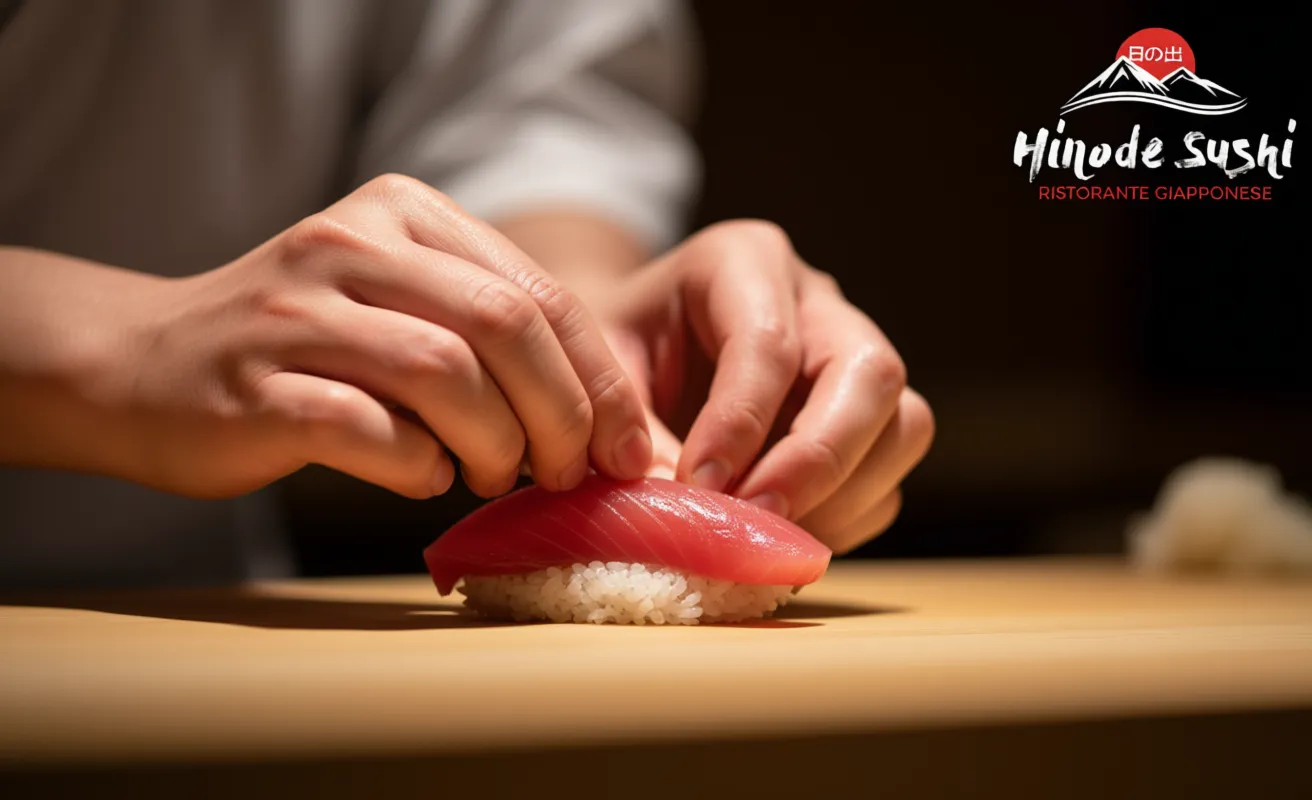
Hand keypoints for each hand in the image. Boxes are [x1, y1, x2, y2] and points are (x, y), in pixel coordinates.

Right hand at [1, 175, 651, 498]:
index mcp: (403, 213)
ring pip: (445, 374)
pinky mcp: (255, 385)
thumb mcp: (395, 301)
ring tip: (493, 475)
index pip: (540, 292)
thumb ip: (488, 335)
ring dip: (495, 444)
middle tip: (571, 472)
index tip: (628, 447)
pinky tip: (423, 477)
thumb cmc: (298, 348)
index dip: (600, 379)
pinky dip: (417, 466)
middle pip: (506, 326)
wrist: (137, 363)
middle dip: (563, 414)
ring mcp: (297, 312)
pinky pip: (369, 430)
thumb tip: (607, 425)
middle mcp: (352, 244)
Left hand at [595, 220, 933, 552]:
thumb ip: (630, 433)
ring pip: (905, 424)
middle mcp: (816, 301)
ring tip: (766, 532)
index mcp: (743, 261)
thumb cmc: (608, 352)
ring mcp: (852, 358)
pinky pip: (890, 477)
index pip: (769, 342)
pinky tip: (778, 532)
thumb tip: (680, 514)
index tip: (699, 488)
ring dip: (845, 495)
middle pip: (870, 372)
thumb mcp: (599, 373)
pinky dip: (845, 518)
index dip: (740, 423)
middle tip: (757, 517)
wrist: (628, 351)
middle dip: (819, 458)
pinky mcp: (867, 419)